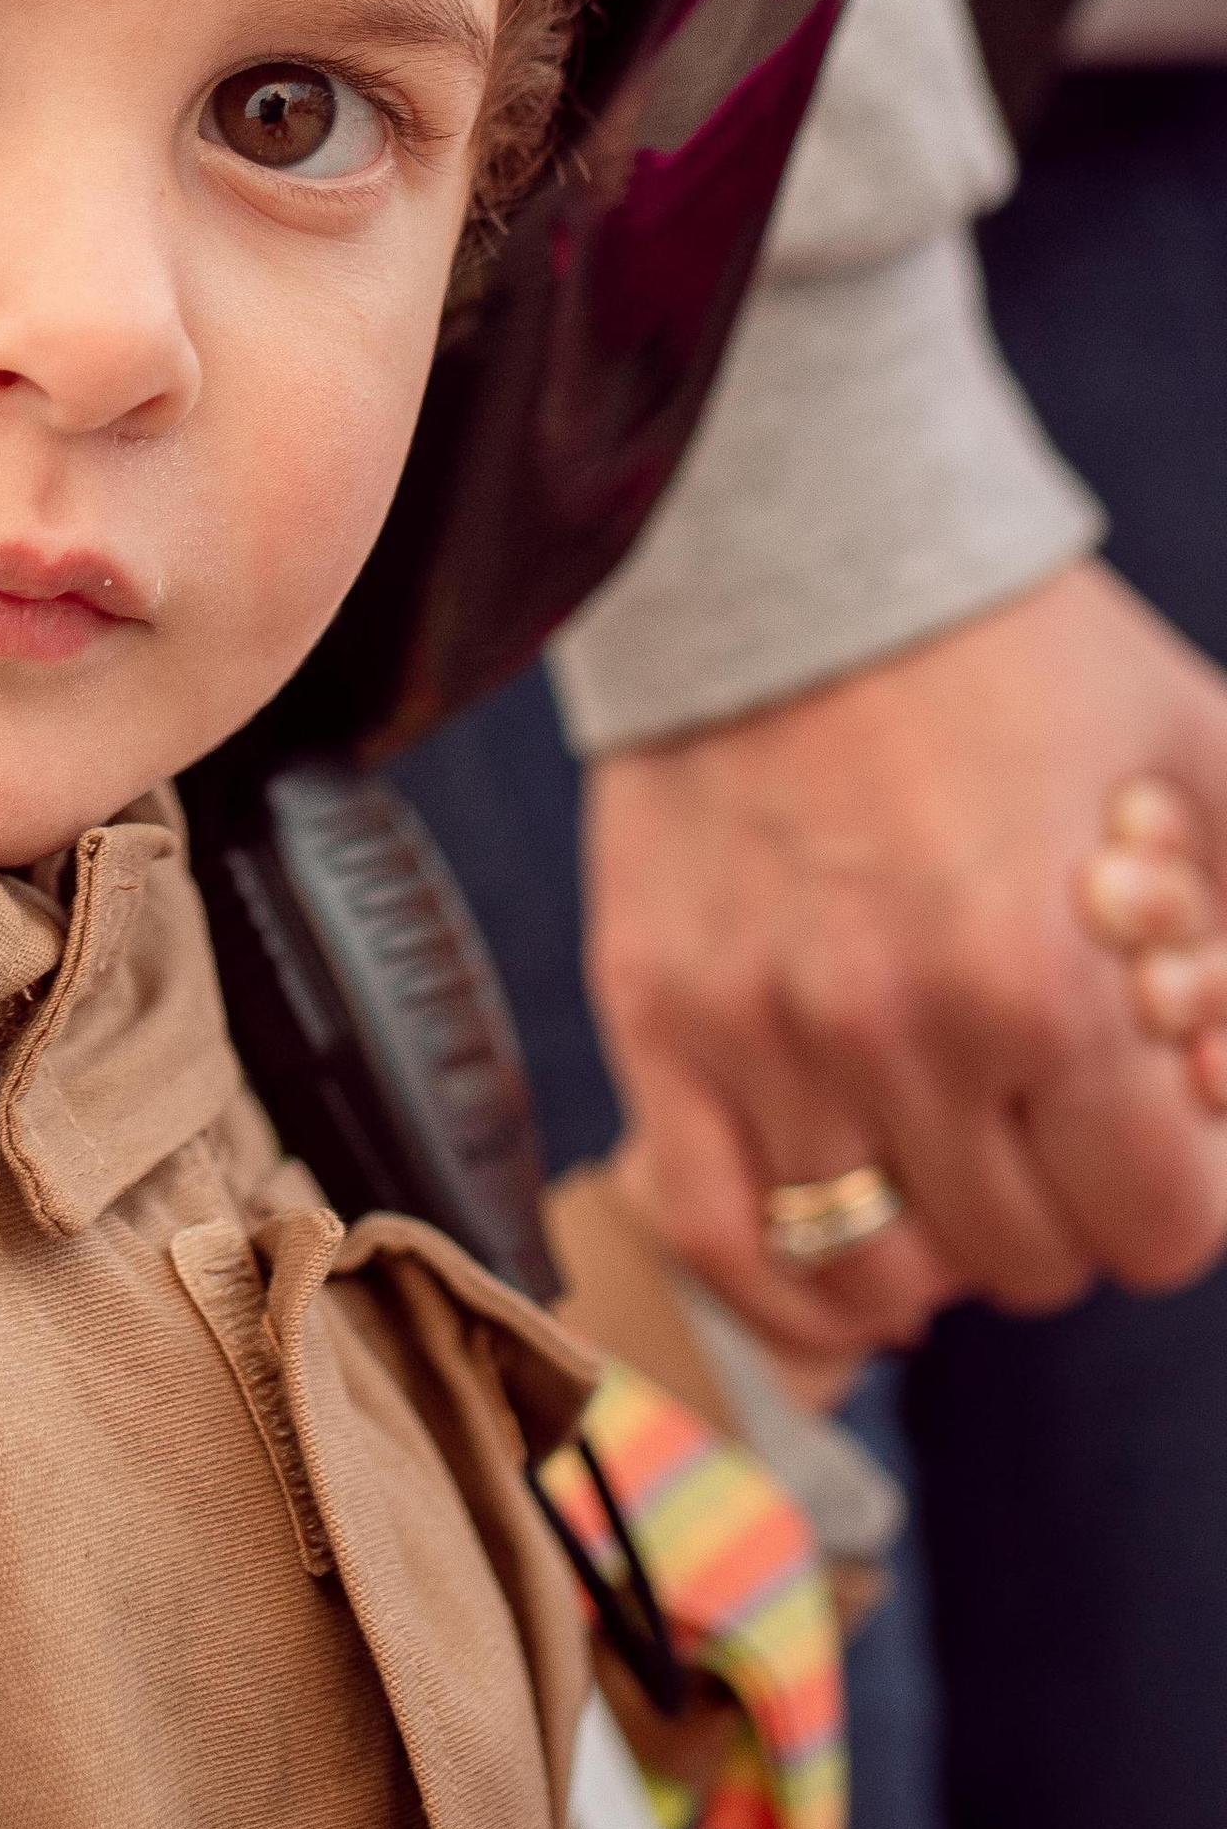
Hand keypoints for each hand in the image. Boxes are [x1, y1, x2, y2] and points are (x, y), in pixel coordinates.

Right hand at [585, 561, 1226, 1358]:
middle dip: (1069, 1200)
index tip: (1160, 1125)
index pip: (1161, 1229)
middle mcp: (902, 1034)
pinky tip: (843, 1241)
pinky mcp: (657, 1020)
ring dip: (937, 1239)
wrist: (799, 547)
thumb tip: (1222, 1079)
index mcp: (1051, 984)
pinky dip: (792, 1281)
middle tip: (1052, 1108)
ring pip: (878, 1273)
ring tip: (948, 1155)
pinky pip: (719, 1236)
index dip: (1182, 1185)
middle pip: (1028, 1261)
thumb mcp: (1202, 761)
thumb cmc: (1022, 653)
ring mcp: (765, 1036)